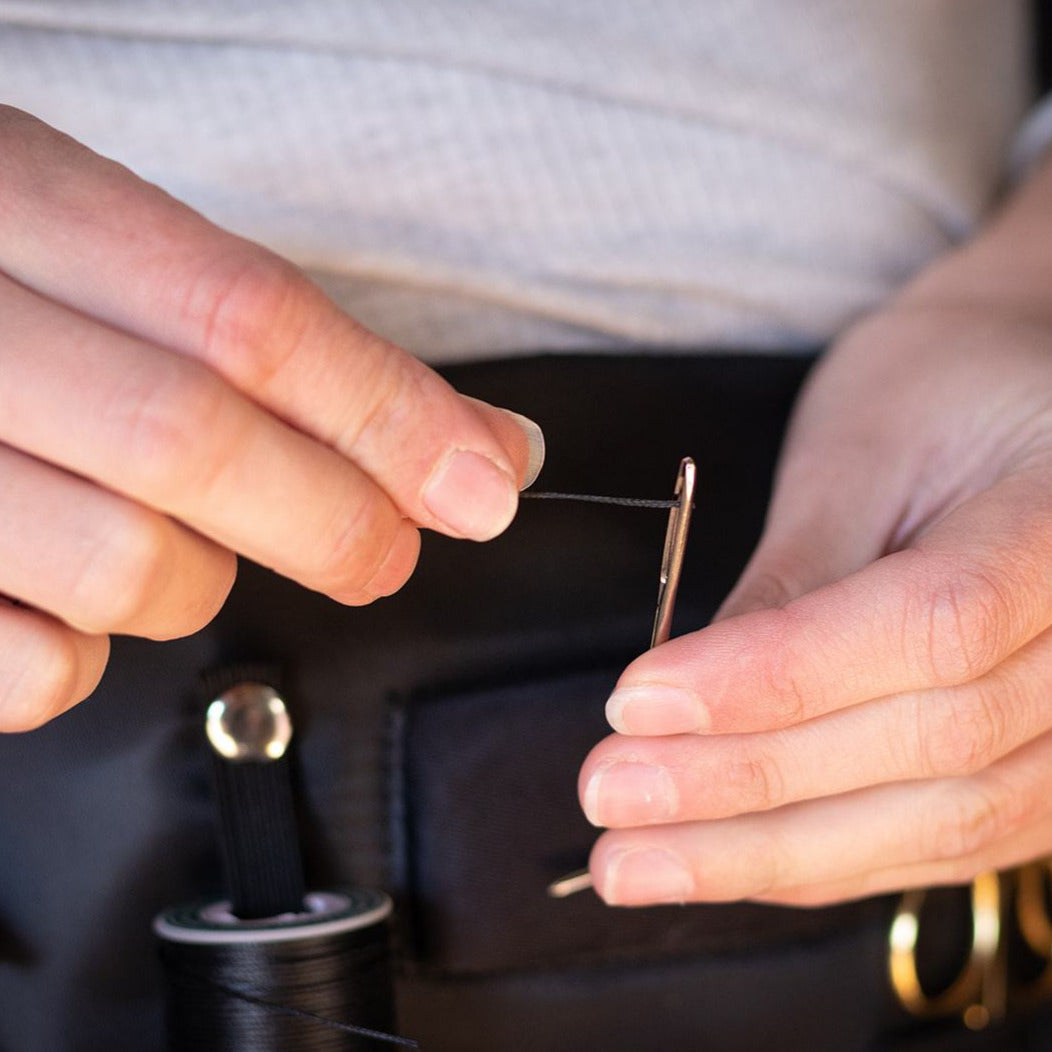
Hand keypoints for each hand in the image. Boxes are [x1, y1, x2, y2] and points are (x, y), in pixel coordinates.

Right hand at [0, 107, 540, 731]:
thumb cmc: (11, 288)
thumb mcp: (126, 256)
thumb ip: (306, 353)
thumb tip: (492, 450)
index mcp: (21, 205)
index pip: (248, 319)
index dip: (389, 415)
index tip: (485, 483)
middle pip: (192, 445)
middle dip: (333, 520)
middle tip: (383, 551)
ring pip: (126, 570)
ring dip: (197, 580)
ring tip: (175, 539)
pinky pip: (36, 669)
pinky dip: (88, 657)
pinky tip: (74, 599)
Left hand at [579, 298, 1051, 906]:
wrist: (1018, 416)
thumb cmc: (938, 397)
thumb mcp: (859, 453)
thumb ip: (791, 577)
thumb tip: (681, 701)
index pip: (930, 625)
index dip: (773, 679)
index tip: (636, 701)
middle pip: (934, 746)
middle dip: (748, 783)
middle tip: (610, 798)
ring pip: (941, 821)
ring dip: (769, 852)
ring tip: (637, 860)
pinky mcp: (1049, 771)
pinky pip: (942, 840)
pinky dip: (822, 856)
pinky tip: (722, 861)